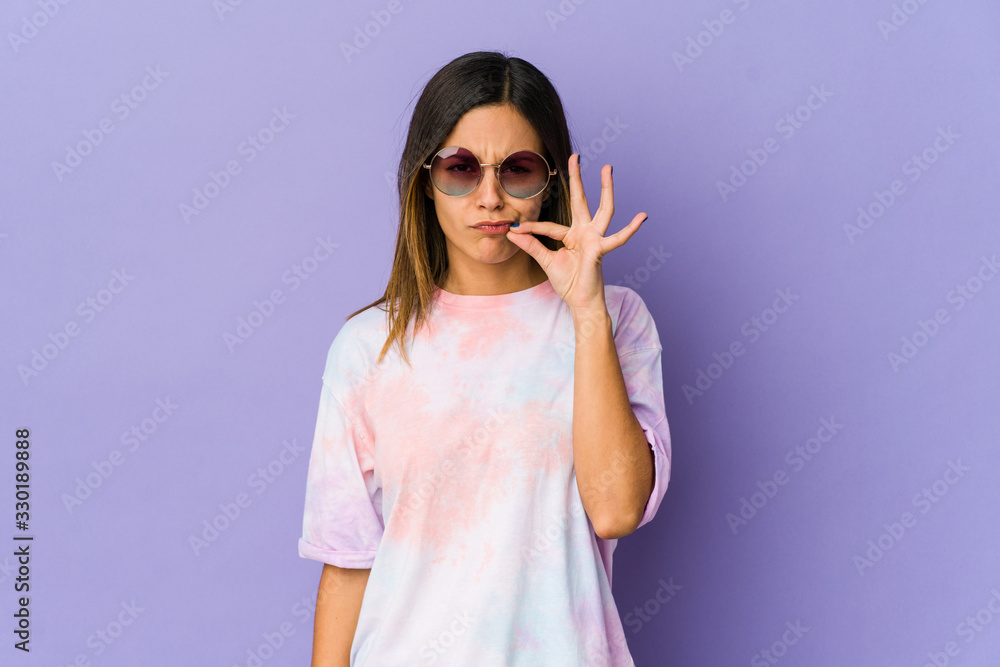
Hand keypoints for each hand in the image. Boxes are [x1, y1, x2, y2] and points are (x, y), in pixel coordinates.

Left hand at [504, 154, 647, 312]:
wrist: (580, 303)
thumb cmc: (568, 283)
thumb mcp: (545, 261)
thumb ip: (531, 245)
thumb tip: (511, 231)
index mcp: (571, 235)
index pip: (549, 226)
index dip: (531, 228)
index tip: (514, 228)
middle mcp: (585, 232)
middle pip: (581, 200)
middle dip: (578, 178)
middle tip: (575, 156)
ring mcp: (595, 239)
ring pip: (603, 210)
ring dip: (606, 188)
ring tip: (608, 168)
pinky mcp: (601, 249)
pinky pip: (617, 239)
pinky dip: (631, 229)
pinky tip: (643, 217)